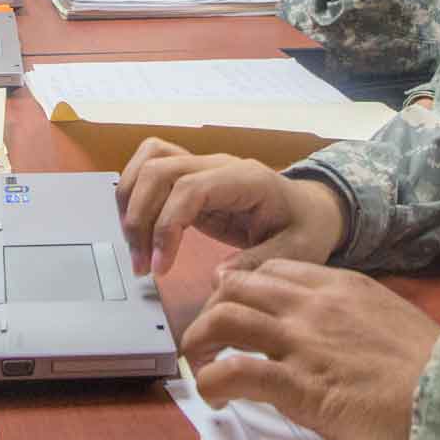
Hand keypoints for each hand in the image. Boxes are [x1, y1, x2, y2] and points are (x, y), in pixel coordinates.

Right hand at [116, 138, 346, 274]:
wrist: (308, 209)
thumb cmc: (304, 228)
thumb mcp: (296, 251)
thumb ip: (259, 263)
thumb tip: (218, 276)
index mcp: (246, 178)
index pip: (189, 188)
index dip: (166, 226)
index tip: (160, 267)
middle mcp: (218, 164)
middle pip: (159, 171)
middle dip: (140, 219)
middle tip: (141, 266)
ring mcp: (201, 165)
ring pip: (148, 162)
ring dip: (130, 204)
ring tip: (136, 249)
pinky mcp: (189, 177)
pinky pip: (150, 165)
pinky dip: (133, 191)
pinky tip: (137, 226)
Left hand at [185, 261, 439, 439]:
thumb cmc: (425, 363)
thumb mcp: (386, 313)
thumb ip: (348, 310)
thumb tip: (326, 326)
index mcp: (336, 285)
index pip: (270, 271)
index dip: (240, 288)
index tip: (231, 308)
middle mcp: (312, 305)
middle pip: (235, 287)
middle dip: (210, 310)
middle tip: (206, 338)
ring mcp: (301, 342)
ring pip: (224, 319)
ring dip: (199, 342)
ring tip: (198, 365)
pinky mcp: (298, 384)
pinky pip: (235, 372)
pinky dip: (212, 382)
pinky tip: (214, 397)